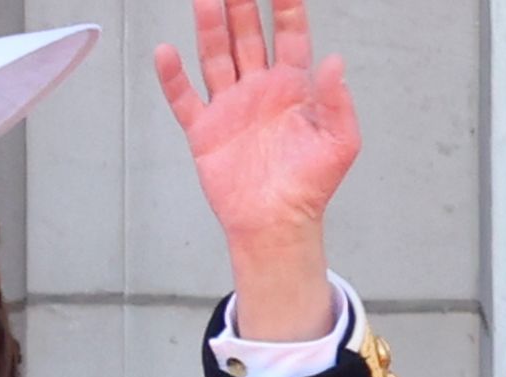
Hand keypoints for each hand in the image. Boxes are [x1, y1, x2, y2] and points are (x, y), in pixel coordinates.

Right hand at [155, 0, 356, 338]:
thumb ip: (337, 102)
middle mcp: (259, 91)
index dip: (287, 6)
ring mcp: (230, 108)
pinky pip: (185, 98)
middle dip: (241, 4)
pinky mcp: (205, 132)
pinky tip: (166, 53)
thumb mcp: (340, 144)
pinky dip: (173, 77)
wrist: (277, 226)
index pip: (290, 35)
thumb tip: (335, 63)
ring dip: (210, 27)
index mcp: (292, 89)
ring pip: (216, 56)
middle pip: (247, 35)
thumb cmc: (310, 189)